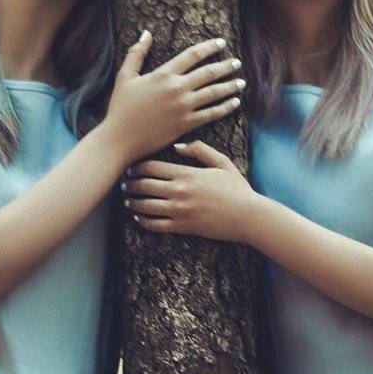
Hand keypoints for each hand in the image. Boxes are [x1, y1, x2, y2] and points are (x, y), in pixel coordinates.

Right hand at [100, 31, 245, 161]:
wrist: (120, 138)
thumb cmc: (120, 107)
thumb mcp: (125, 76)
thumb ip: (136, 53)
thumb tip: (146, 33)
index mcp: (163, 74)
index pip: (192, 55)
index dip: (209, 47)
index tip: (221, 43)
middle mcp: (177, 88)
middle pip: (208, 72)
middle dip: (226, 66)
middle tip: (237, 62)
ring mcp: (183, 107)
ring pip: (214, 93)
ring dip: (230, 86)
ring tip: (241, 82)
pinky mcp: (185, 124)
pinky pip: (211, 114)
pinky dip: (225, 107)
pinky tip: (235, 103)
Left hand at [124, 140, 260, 242]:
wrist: (247, 215)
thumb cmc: (236, 188)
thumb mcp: (221, 162)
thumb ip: (199, 150)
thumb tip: (177, 147)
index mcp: (187, 173)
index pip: (152, 167)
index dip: (137, 167)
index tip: (132, 168)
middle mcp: (180, 191)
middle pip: (145, 185)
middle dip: (131, 184)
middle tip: (125, 184)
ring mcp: (180, 210)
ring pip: (146, 206)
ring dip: (133, 202)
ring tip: (128, 200)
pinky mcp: (183, 227)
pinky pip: (156, 225)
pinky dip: (143, 221)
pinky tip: (138, 217)